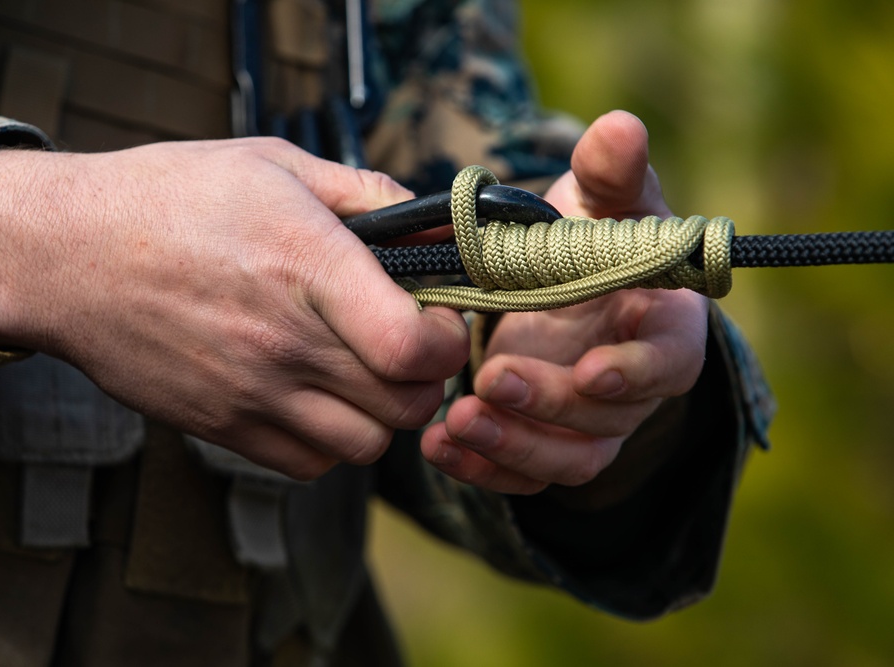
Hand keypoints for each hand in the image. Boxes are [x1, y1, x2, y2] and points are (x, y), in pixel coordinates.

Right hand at [0, 138, 469, 478]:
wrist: (65, 255)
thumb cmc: (170, 199)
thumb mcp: (274, 164)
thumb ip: (367, 195)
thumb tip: (438, 227)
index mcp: (305, 264)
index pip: (413, 347)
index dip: (448, 341)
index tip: (438, 318)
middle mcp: (282, 340)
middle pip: (406, 404)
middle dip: (426, 377)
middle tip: (407, 343)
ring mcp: (251, 393)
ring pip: (366, 446)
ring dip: (382, 414)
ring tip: (363, 373)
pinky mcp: (222, 427)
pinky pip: (311, 464)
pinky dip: (330, 441)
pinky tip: (317, 397)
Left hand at [420, 111, 707, 494]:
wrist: (564, 286)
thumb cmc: (592, 240)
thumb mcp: (600, 203)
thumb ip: (610, 174)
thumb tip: (619, 126)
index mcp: (662, 324)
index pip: (669, 362)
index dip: (636, 371)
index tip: (590, 371)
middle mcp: (634, 386)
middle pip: (607, 418)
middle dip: (548, 407)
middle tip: (489, 383)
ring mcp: (590, 424)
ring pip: (566, 459)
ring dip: (512, 446)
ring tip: (454, 426)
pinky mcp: (547, 443)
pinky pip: (524, 473)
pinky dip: (483, 468)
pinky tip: (439, 448)